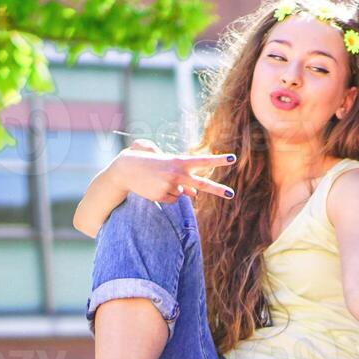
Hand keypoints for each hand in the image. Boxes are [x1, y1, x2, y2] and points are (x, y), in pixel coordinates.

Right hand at [109, 142, 235, 203]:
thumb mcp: (166, 165)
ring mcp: (169, 185)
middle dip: (218, 189)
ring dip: (173, 189)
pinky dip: (166, 196)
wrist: (125, 169)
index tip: (233, 158)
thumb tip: (194, 195)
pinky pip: (172, 200)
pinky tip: (154, 188)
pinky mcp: (161, 195)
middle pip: (201, 184)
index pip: (202, 161)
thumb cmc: (148, 164)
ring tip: (157, 180)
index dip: (218, 160)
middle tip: (232, 194)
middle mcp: (176, 174)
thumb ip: (184, 177)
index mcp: (179, 162)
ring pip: (182, 194)